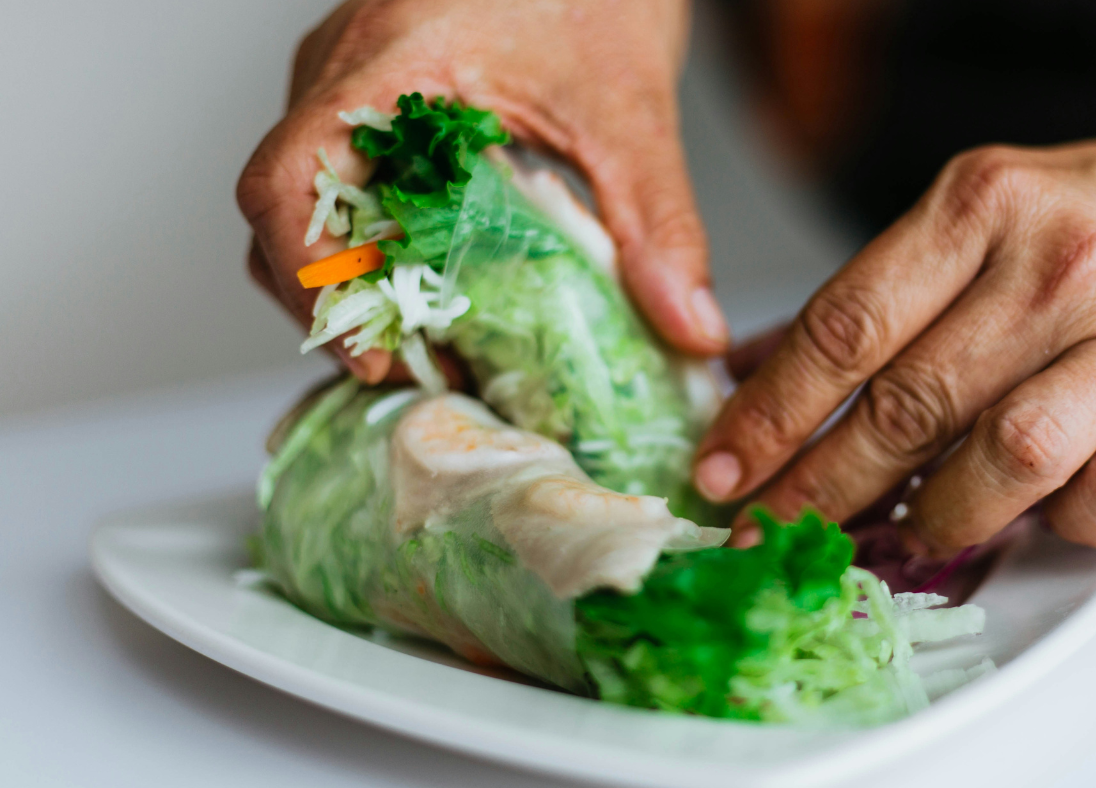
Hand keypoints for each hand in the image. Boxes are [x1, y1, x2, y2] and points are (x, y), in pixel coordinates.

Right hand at [237, 0, 726, 382]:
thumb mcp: (630, 111)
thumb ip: (656, 224)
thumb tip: (685, 325)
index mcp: (386, 67)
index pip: (284, 185)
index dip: (311, 281)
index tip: (374, 349)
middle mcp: (345, 71)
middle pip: (284, 210)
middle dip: (340, 300)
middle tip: (421, 360)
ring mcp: (351, 78)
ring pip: (309, 198)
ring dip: (359, 273)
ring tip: (435, 332)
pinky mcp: (375, 89)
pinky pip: (346, 174)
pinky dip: (379, 238)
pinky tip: (442, 274)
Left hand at [695, 118, 1095, 551]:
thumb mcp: (981, 220)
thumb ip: (875, 298)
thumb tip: (753, 373)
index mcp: (984, 205)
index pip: (846, 328)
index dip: (770, 414)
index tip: (722, 472)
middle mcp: (1061, 262)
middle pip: (909, 404)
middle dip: (822, 488)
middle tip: (776, 534)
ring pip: (1007, 458)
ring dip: (940, 514)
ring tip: (908, 529)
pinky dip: (1057, 524)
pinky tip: (1035, 513)